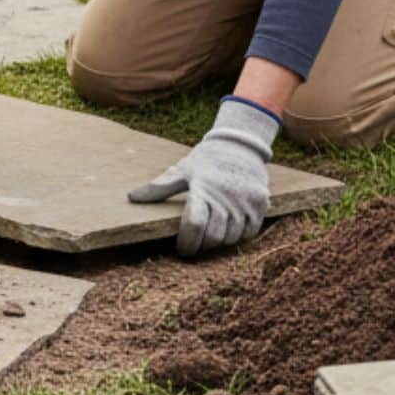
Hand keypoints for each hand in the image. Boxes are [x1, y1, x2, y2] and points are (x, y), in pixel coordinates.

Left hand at [128, 97, 278, 255]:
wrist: (240, 144)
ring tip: (211, 232)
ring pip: (231, 238)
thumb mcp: (182, 169)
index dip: (186, 243)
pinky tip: (229, 227)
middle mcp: (226, 197)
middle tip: (195, 243)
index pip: (193, 225)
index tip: (182, 250)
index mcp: (203, 189)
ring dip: (219, 241)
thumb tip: (132, 197)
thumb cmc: (206, 160)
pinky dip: (238, 235)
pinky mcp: (261, 204)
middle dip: (201, 245)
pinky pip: (249, 233)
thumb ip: (160, 187)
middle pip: (213, 237)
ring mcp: (245, 202)